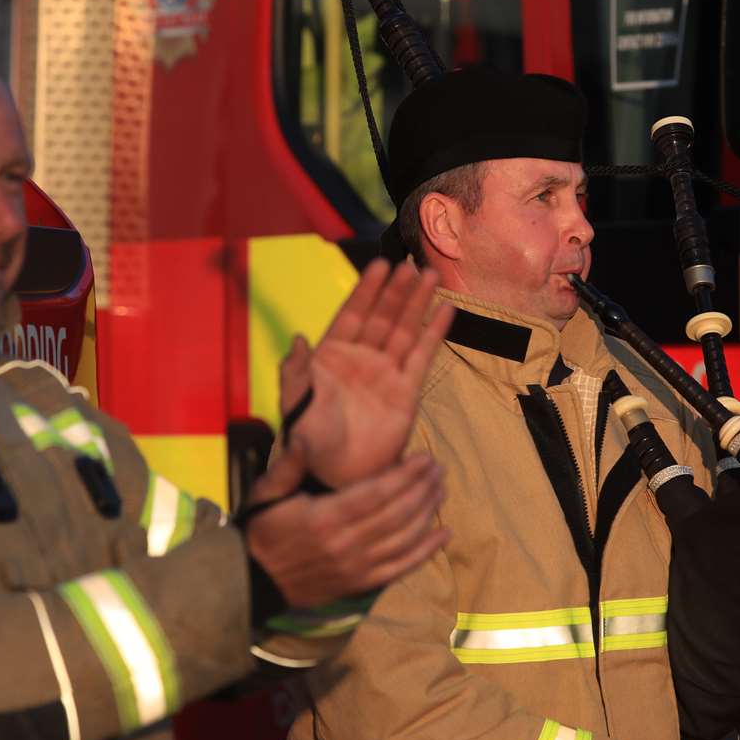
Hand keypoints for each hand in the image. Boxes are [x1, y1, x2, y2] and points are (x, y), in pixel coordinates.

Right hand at [243, 443, 447, 607]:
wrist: (254, 580)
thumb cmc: (262, 530)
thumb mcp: (265, 494)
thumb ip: (288, 466)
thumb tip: (305, 438)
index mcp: (324, 518)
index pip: (377, 494)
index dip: (406, 476)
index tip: (425, 458)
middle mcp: (345, 544)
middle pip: (397, 514)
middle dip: (422, 489)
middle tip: (439, 469)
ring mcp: (356, 567)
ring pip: (404, 539)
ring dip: (428, 514)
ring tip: (441, 491)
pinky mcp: (360, 584)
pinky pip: (401, 568)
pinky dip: (426, 551)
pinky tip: (443, 534)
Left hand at [279, 259, 453, 487]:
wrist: (334, 475)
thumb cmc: (309, 439)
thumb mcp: (293, 402)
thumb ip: (294, 370)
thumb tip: (298, 338)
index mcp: (331, 357)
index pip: (352, 314)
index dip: (366, 290)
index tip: (380, 265)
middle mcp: (361, 360)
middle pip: (382, 317)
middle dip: (396, 291)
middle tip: (411, 264)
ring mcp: (385, 375)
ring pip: (404, 331)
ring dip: (417, 304)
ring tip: (430, 276)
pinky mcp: (406, 393)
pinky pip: (422, 357)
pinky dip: (433, 333)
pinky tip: (445, 311)